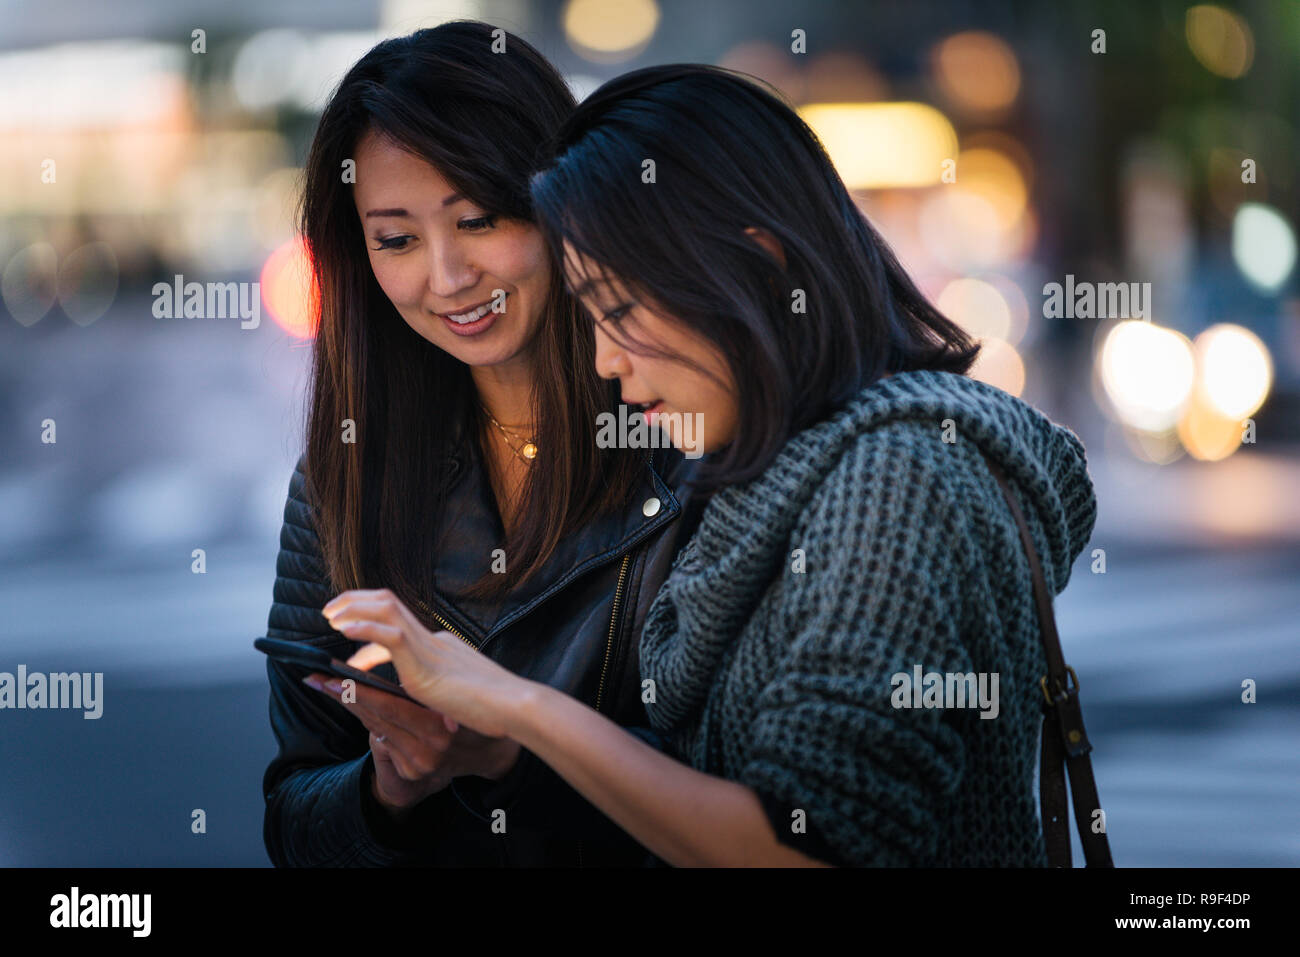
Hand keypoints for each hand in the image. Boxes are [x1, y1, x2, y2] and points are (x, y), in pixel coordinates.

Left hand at [302, 672, 522, 813]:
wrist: (496, 754)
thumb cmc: (481, 715)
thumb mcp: (461, 697)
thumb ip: (431, 684)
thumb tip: (406, 663)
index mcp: (442, 725)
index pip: (391, 707)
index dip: (360, 692)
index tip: (336, 678)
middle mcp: (429, 746)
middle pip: (377, 717)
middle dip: (345, 696)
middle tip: (318, 679)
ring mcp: (419, 762)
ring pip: (376, 727)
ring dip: (350, 705)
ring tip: (324, 685)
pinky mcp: (412, 771)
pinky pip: (382, 739)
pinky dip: (367, 719)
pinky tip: (351, 703)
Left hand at [321, 588, 532, 738]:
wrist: (515, 707)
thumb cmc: (495, 707)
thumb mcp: (460, 693)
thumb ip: (441, 689)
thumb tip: (430, 696)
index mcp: (441, 647)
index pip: (396, 627)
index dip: (367, 627)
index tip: (345, 632)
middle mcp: (433, 640)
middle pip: (388, 603)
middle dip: (355, 602)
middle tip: (329, 610)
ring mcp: (429, 649)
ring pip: (386, 610)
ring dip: (353, 608)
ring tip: (330, 615)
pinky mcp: (424, 663)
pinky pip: (389, 636)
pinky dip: (364, 628)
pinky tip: (344, 629)